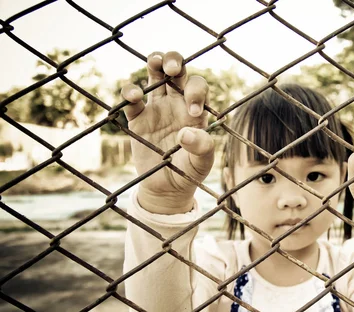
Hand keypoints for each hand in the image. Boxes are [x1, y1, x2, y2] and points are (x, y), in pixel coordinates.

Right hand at [121, 51, 213, 213]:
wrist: (167, 188)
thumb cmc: (189, 172)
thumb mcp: (202, 162)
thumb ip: (201, 147)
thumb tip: (186, 133)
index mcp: (195, 109)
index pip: (197, 86)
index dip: (196, 91)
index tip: (192, 110)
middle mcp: (176, 103)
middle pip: (176, 71)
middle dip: (174, 61)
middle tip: (172, 69)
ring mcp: (156, 108)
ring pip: (154, 75)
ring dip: (154, 63)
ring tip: (154, 63)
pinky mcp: (137, 119)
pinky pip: (132, 98)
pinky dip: (130, 92)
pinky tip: (135, 97)